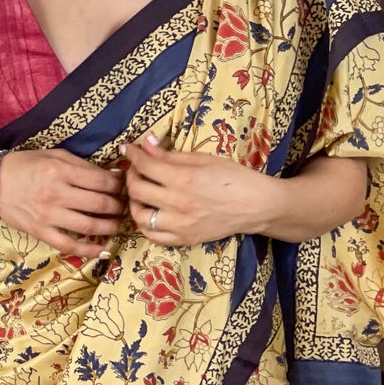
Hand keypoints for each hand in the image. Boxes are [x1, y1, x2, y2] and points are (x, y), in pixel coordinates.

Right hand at [0, 148, 126, 257]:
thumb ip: (82, 166)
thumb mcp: (54, 155)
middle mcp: (56, 194)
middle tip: (125, 207)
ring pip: (89, 226)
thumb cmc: (25, 165)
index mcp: (60, 171)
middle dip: (118, 207)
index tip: (124, 187)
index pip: (101, 181)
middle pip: (100, 204)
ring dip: (110, 227)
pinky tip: (102, 249)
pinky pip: (69, 245)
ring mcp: (48, 215)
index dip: (118, 186)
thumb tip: (112, 176)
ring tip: (118, 225)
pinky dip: (88, 250)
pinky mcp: (40, 232)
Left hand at [122, 131, 272, 244]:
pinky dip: (145, 225)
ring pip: (140, 217)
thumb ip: (171, 155)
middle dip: (131, 176)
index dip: (132, 154)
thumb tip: (145, 144)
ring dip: (134, 203)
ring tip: (141, 193)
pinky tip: (150, 213)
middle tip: (136, 169)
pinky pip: (153, 236)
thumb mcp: (203, 159)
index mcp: (183, 179)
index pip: (145, 166)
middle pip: (137, 190)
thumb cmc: (233, 177)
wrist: (256, 206)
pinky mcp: (184, 239)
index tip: (127, 149)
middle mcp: (178, 204)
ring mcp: (180, 225)